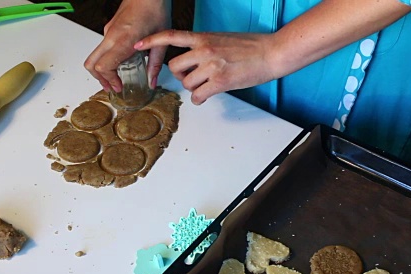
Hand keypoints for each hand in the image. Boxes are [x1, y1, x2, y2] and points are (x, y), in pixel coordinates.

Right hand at [84, 0, 170, 91]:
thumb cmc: (154, 9)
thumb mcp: (160, 41)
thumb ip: (154, 64)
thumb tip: (152, 82)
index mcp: (122, 40)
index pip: (104, 66)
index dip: (109, 80)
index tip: (119, 86)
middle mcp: (111, 36)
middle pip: (91, 63)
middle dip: (99, 79)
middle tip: (112, 87)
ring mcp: (108, 32)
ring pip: (95, 56)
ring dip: (103, 69)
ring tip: (117, 77)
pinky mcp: (109, 29)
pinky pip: (103, 48)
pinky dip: (107, 59)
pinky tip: (122, 61)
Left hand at [135, 30, 277, 104]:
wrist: (271, 53)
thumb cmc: (252, 46)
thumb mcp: (223, 38)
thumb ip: (206, 46)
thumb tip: (196, 57)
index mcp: (204, 37)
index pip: (171, 36)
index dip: (151, 40)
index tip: (138, 45)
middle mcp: (205, 50)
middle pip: (174, 67)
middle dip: (180, 75)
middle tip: (192, 77)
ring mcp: (211, 66)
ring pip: (187, 84)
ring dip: (194, 88)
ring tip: (206, 86)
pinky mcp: (220, 81)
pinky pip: (199, 96)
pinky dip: (201, 99)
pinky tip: (208, 95)